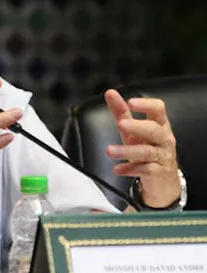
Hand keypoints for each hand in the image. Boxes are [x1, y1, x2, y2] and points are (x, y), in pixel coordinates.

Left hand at [104, 90, 179, 207]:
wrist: (163, 179)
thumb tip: (110, 94)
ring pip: (147, 151)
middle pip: (154, 130)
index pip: (158, 110)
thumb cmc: (148, 148)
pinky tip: (117, 169)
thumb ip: (122, 112)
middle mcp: (163, 138)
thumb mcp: (133, 130)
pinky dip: (130, 169)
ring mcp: (162, 156)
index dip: (146, 105)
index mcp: (159, 124)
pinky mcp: (158, 172)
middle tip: (121, 124)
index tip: (131, 102)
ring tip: (109, 151)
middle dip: (138, 126)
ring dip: (127, 150)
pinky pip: (145, 170)